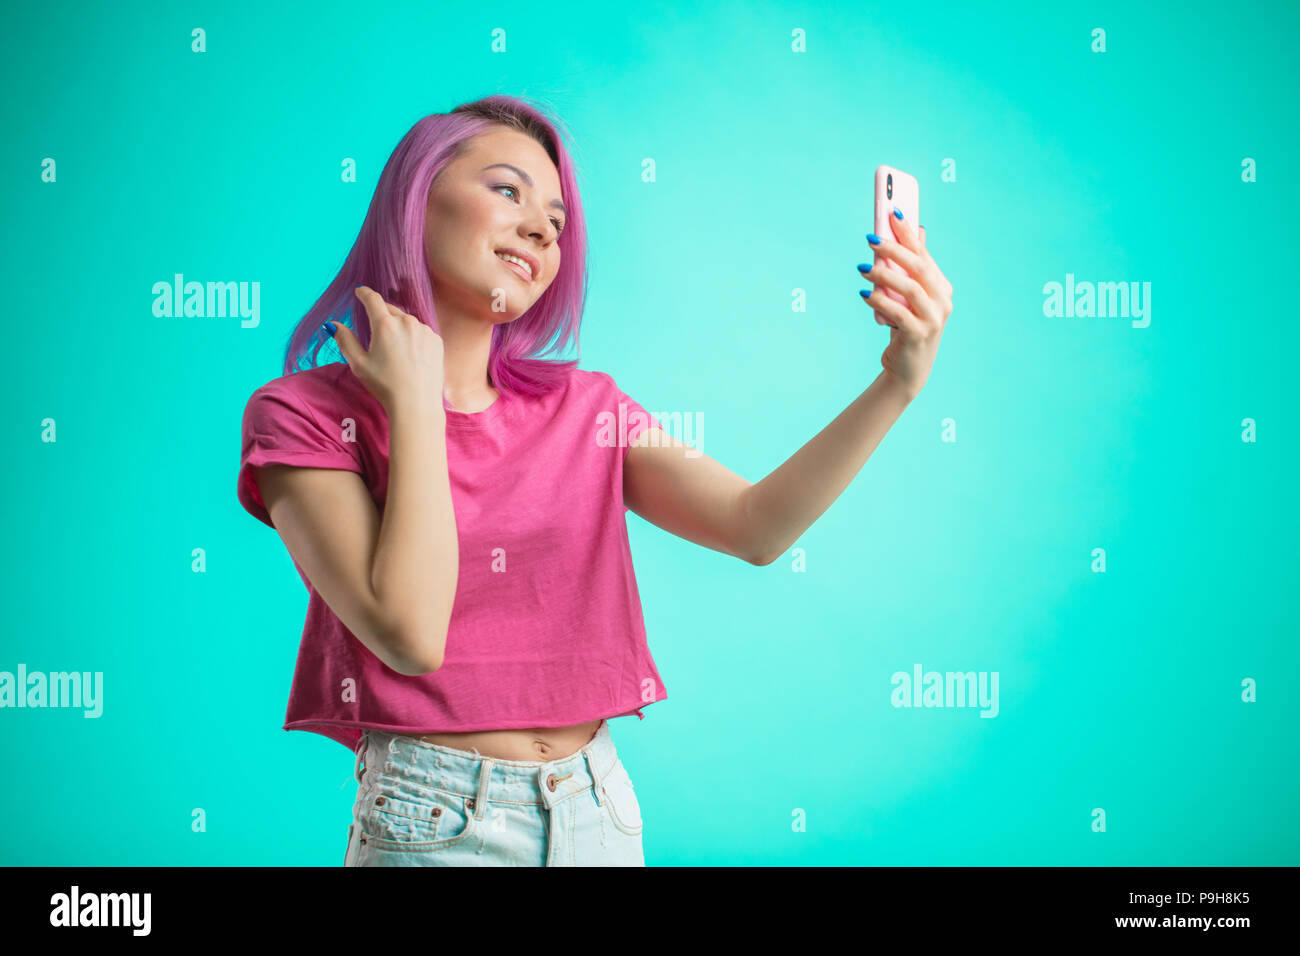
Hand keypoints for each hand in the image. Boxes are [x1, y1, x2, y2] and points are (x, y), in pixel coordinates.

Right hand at [326, 286, 444, 413]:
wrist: (417, 404)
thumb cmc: (385, 385)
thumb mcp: (358, 363)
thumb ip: (345, 340)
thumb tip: (332, 324)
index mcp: (385, 325)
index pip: (372, 299)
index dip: (364, 293)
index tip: (360, 292)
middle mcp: (407, 322)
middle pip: (390, 310)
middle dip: (381, 315)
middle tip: (376, 332)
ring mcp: (425, 331)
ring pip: (407, 321)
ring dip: (398, 327)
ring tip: (394, 349)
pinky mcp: (437, 341)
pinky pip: (421, 332)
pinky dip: (414, 337)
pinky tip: (410, 355)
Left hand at [858, 210, 953, 398]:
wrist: (908, 368)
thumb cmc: (906, 326)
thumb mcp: (910, 296)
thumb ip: (912, 268)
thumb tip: (915, 229)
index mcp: (942, 287)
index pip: (924, 254)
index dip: (908, 233)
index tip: (892, 212)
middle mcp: (943, 301)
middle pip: (919, 268)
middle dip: (895, 250)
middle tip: (871, 240)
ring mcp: (933, 319)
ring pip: (910, 289)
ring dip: (884, 275)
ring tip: (862, 268)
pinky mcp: (918, 335)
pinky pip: (898, 314)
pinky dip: (880, 302)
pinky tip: (864, 294)